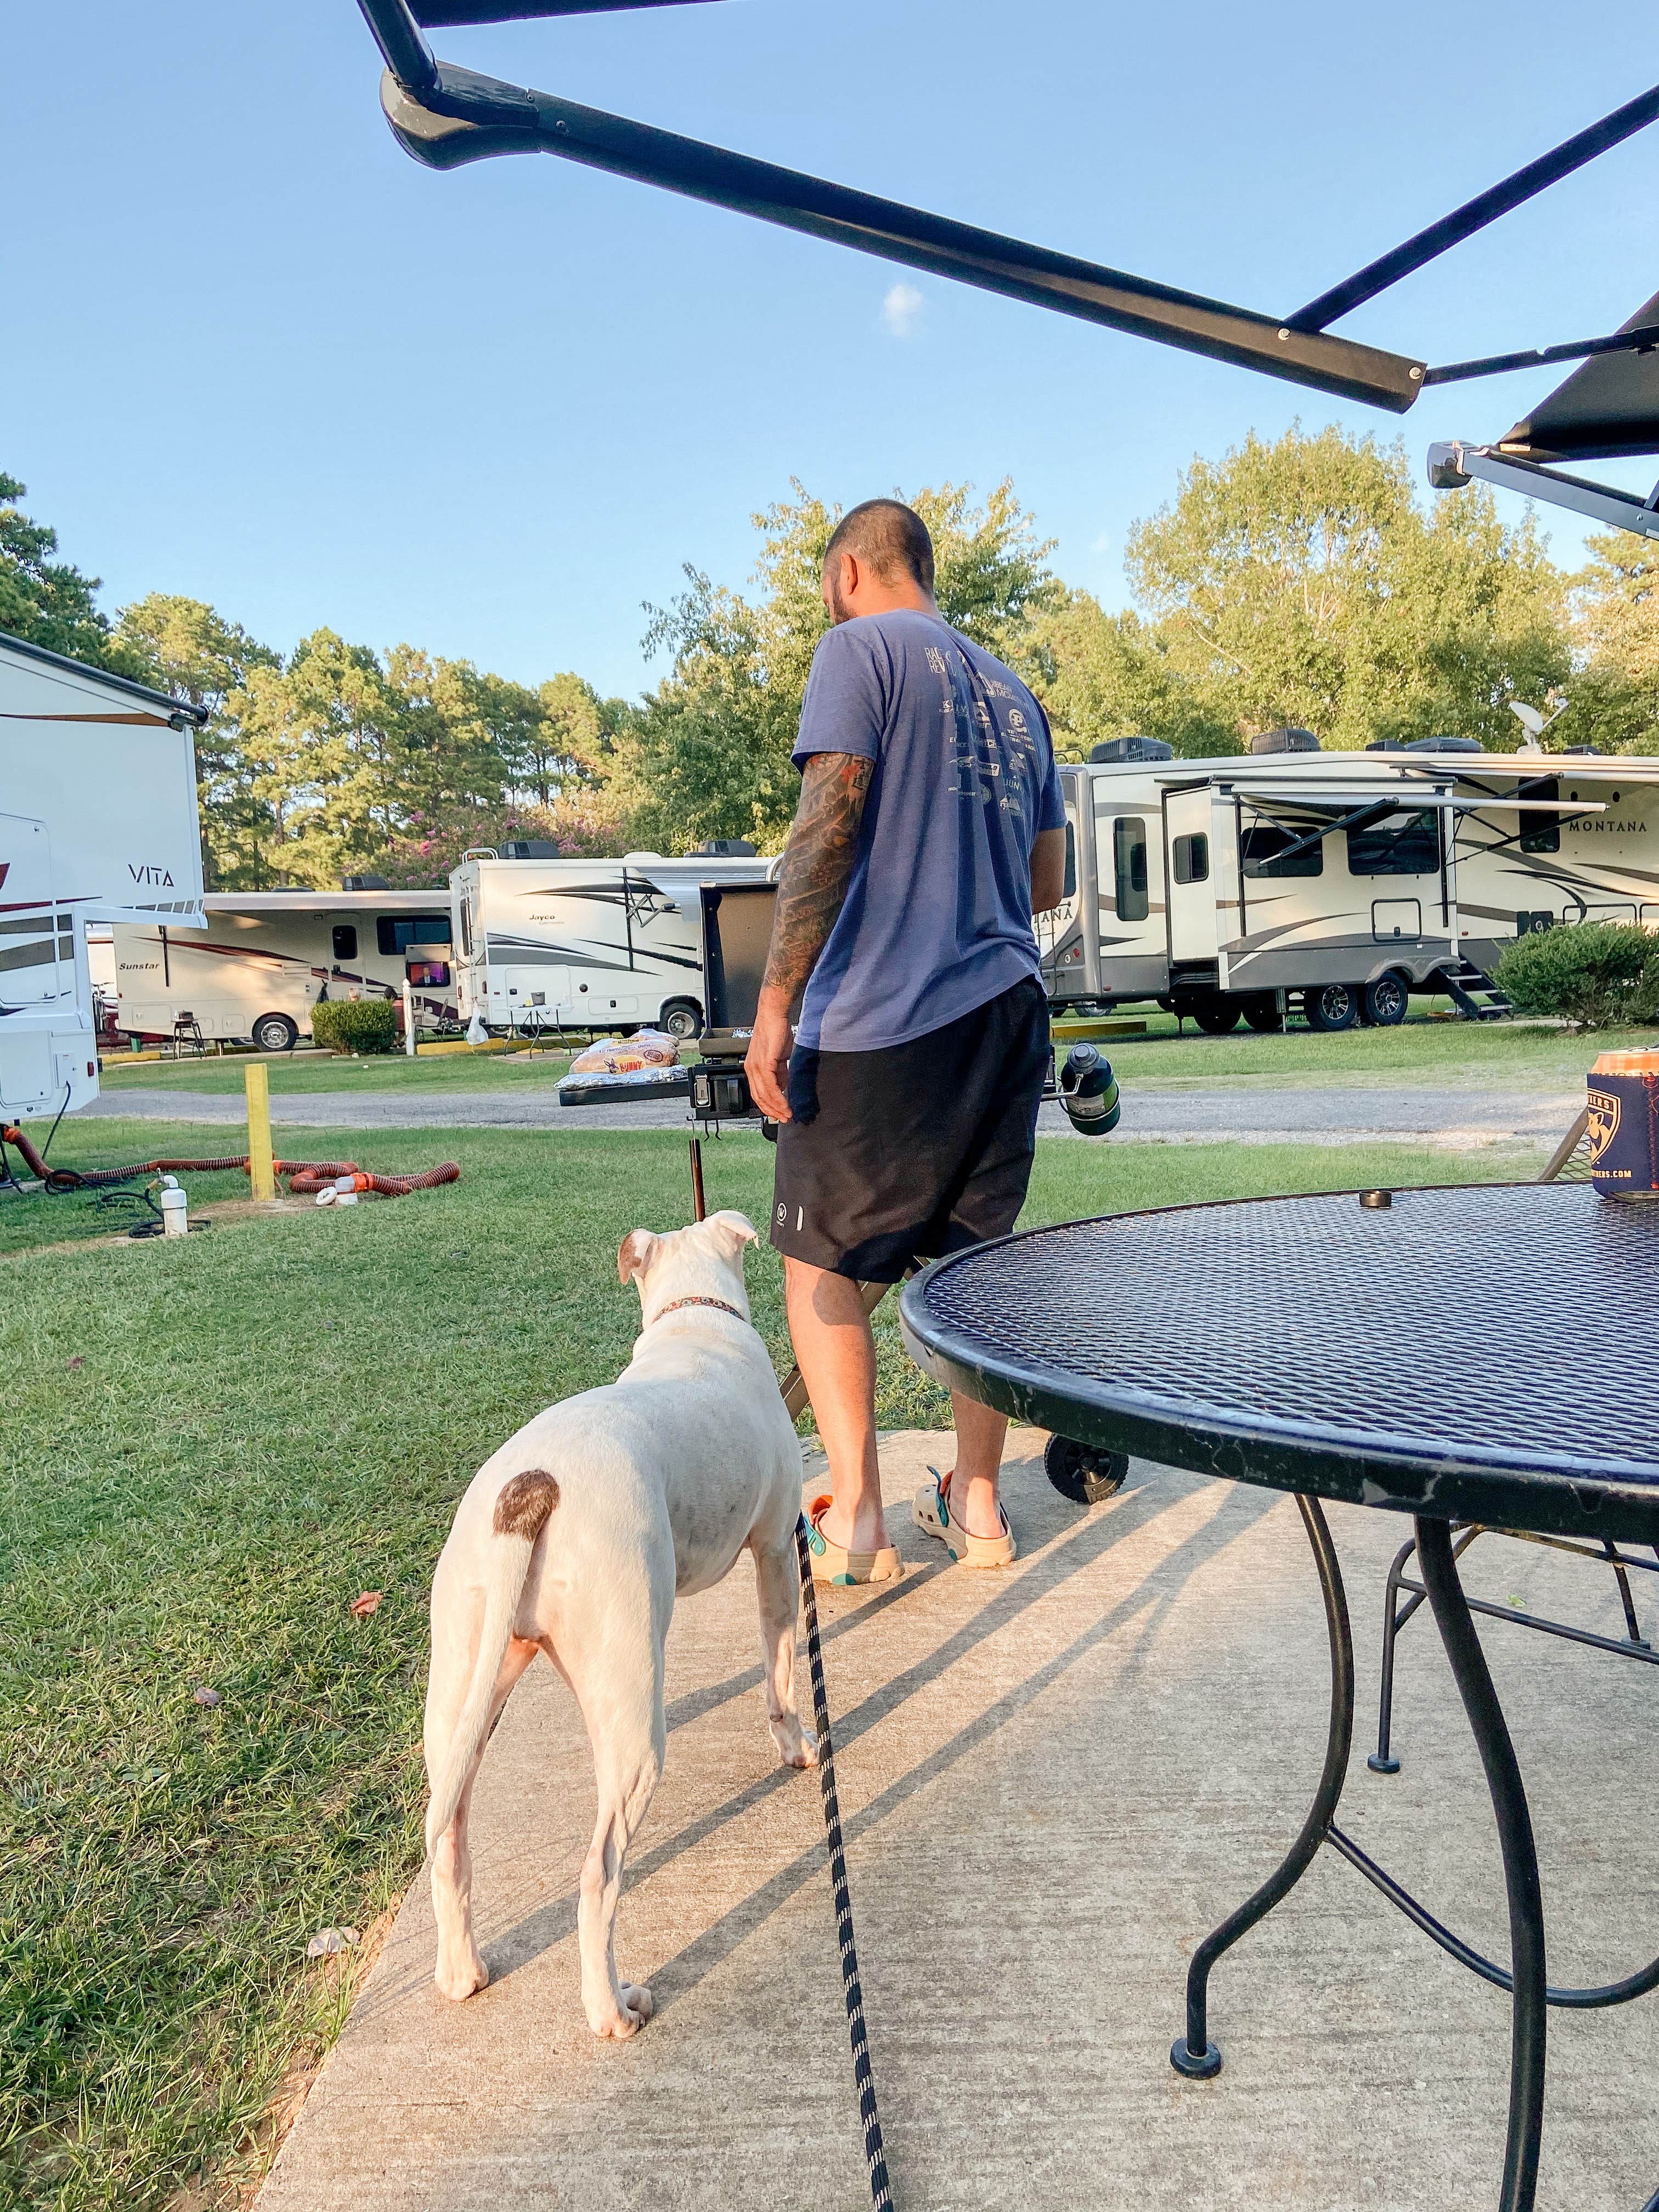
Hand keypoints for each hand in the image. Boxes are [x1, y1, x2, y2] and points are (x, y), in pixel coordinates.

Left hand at [744, 991, 793, 1121]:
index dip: (768, 1106)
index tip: (779, 1113)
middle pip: (759, 1097)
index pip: (758, 1093)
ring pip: (765, 1094)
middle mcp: (751, 1069)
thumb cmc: (776, 1031)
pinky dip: (778, 1097)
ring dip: (777, 1107)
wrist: (774, 1015)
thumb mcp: (778, 1057)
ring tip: (787, 1114)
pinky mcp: (764, 1063)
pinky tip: (785, 1103)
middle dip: (772, 1110)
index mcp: (753, 1068)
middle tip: (784, 1118)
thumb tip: (783, 1086)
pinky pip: (770, 1086)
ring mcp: (756, 1067)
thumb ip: (779, 1072)